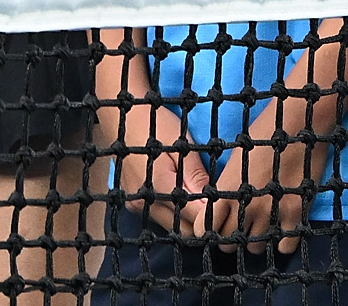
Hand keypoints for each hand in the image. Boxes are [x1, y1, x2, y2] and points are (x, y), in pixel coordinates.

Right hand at [100, 97, 212, 234]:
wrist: (124, 118)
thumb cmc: (156, 126)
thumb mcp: (182, 145)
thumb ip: (196, 175)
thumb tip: (212, 202)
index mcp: (159, 187)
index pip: (193, 217)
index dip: (210, 215)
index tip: (223, 206)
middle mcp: (145, 202)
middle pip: (182, 229)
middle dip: (201, 221)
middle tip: (215, 203)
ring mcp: (136, 205)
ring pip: (171, 227)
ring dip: (186, 218)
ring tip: (199, 198)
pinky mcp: (133, 204)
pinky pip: (160, 217)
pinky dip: (173, 212)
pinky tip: (181, 196)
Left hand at [184, 128, 321, 254]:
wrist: (299, 120)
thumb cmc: (265, 132)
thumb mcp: (236, 159)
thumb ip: (227, 187)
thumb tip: (219, 207)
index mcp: (226, 190)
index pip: (205, 230)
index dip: (210, 229)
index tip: (217, 222)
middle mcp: (245, 206)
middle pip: (229, 244)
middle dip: (233, 235)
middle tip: (243, 221)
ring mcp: (271, 212)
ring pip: (255, 248)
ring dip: (258, 238)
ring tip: (264, 220)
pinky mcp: (296, 213)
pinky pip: (284, 247)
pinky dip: (283, 241)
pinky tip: (283, 225)